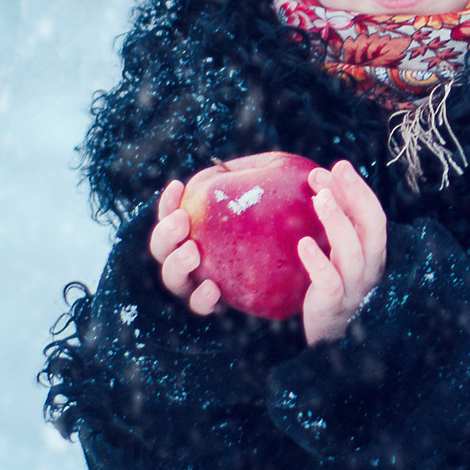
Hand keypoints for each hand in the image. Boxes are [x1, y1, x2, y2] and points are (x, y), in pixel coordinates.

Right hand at [149, 154, 277, 316]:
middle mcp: (191, 256)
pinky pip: (201, 307)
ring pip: (173, 279)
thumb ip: (261, 174)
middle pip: (162, 247)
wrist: (307, 268)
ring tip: (193, 252)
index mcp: (198, 228)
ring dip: (176, 264)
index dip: (169, 201)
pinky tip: (213, 290)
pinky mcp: (218, 305)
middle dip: (166, 232)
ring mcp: (199, 282)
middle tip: (183, 221)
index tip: (179, 185)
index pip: (172, 213)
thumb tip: (240, 163)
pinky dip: (201, 299)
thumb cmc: (289, 220)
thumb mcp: (279, 190)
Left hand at [298, 160, 387, 344]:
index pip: (373, 216)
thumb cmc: (331, 289)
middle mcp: (370, 269)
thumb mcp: (338, 253)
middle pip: (373, 228)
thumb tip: (320, 180)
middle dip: (356, 195)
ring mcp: (353, 289)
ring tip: (321, 198)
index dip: (358, 190)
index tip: (338, 166)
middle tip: (335, 169)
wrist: (328, 338)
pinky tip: (304, 243)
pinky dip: (318, 262)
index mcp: (373, 254)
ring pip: (354, 252)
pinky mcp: (332, 306)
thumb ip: (335, 222)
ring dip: (338, 222)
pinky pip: (330, 283)